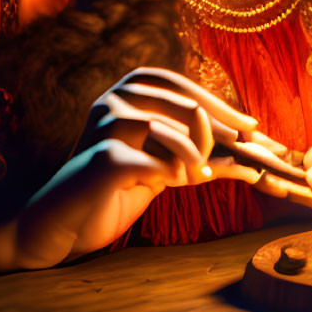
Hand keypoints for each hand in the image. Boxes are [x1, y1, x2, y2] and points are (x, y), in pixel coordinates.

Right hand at [0, 69, 263, 273]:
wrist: (60, 226)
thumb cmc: (111, 192)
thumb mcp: (159, 166)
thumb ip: (191, 149)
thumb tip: (246, 147)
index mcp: (125, 93)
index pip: (179, 85)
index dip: (218, 103)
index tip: (251, 126)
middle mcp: (112, 100)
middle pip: (179, 100)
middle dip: (220, 123)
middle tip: (248, 143)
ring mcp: (105, 126)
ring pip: (168, 128)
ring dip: (198, 152)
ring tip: (212, 171)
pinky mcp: (103, 158)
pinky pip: (155, 162)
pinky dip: (180, 172)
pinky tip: (194, 181)